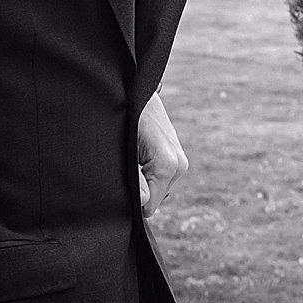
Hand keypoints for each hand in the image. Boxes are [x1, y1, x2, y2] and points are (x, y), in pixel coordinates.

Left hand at [137, 92, 187, 217]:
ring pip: (158, 190)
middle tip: (125, 167)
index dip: (131, 200)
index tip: (121, 181)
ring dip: (143, 181)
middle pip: (154, 199)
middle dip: (139, 190)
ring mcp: (181, 162)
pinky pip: (161, 179)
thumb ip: (135, 179)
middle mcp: (179, 165)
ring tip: (132, 158)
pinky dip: (149, 174)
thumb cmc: (126, 120)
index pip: (148, 207)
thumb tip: (143, 203)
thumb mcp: (125, 151)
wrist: (138, 94)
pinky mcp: (178, 158)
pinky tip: (140, 156)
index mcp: (168, 165)